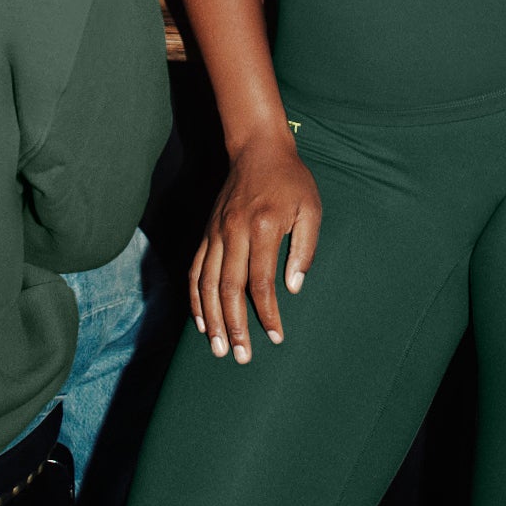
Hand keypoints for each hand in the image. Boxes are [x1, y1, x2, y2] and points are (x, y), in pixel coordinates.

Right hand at [191, 130, 321, 364]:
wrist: (258, 147)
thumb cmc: (290, 180)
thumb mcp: (311, 209)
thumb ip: (303, 250)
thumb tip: (292, 288)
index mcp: (262, 228)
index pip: (260, 283)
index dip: (267, 314)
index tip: (276, 337)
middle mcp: (233, 232)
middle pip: (227, 289)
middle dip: (234, 327)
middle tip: (240, 357)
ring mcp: (216, 232)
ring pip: (205, 284)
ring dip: (210, 319)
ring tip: (217, 348)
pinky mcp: (206, 231)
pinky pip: (195, 269)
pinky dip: (194, 298)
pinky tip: (200, 320)